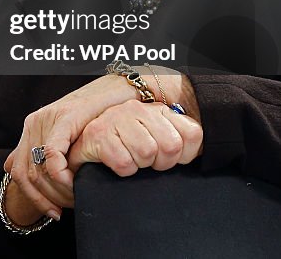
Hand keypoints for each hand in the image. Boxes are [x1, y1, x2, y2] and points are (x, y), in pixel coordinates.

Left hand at [2, 74, 137, 220]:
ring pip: (38, 168)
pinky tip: (73, 183)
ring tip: (74, 198)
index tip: (53, 212)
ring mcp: (47, 119)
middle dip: (47, 198)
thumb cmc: (97, 116)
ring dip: (56, 190)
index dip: (34, 198)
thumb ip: (39, 149)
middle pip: (27, 174)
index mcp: (32, 127)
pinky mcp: (64, 117)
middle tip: (67, 208)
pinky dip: (60, 174)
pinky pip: (52, 154)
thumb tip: (9, 166)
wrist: (118, 93)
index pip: (19, 172)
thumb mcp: (66, 135)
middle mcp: (34, 122)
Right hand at [67, 99, 203, 175]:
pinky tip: (116, 163)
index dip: (185, 155)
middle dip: (161, 163)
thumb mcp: (159, 138)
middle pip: (171, 147)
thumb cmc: (124, 147)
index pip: (193, 135)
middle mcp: (137, 110)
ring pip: (147, 153)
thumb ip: (182, 140)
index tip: (171, 158)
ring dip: (140, 165)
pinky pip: (125, 164)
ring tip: (131, 160)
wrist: (83, 148)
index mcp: (157, 109)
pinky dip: (123, 171)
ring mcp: (116, 119)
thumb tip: (197, 151)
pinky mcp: (97, 135)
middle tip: (147, 162)